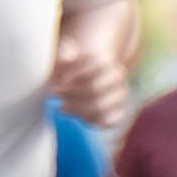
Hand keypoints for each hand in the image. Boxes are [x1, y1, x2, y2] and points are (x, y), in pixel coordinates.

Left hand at [55, 0, 133, 130]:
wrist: (82, 80)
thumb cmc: (68, 70)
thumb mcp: (61, 60)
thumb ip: (63, 55)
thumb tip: (68, 55)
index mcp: (105, 60)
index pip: (91, 68)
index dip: (72, 76)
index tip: (59, 81)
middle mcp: (117, 76)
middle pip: (94, 88)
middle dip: (70, 94)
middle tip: (56, 95)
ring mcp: (120, 94)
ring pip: (100, 106)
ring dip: (76, 108)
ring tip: (62, 107)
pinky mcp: (118, 112)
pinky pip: (107, 121)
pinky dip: (89, 120)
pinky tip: (76, 115)